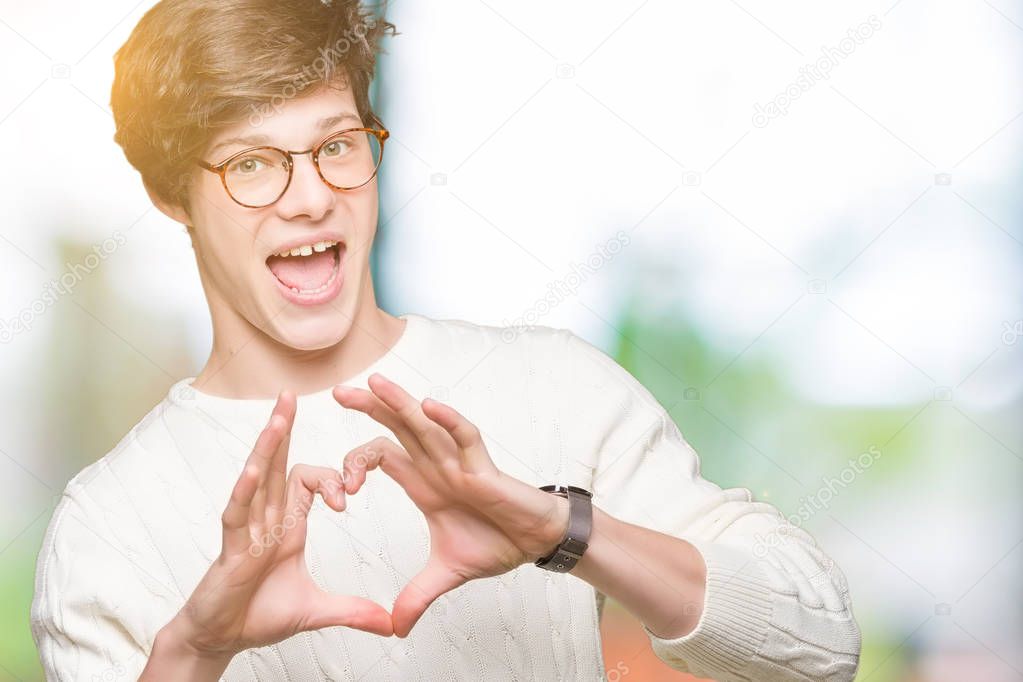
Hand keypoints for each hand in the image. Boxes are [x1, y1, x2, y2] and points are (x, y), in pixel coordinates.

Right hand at [166, 391, 392, 657]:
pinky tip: (254, 470)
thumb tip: (390, 624)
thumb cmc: (259, 615)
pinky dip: (246, 492)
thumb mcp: (316, 611)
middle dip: (283, 428)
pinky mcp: (230, 548)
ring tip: (277, 416)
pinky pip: (237, 513)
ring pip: (256, 479)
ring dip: (268, 447)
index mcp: (286, 524)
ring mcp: (245, 530)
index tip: (347, 498)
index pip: (308, 481)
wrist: (222, 640)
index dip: (332, 481)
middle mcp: (265, 518)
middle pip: (276, 463)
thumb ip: (353, 611)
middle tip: (291, 393)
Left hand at [333, 374, 569, 636]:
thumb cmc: (495, 544)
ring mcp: (459, 462)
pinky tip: (429, 406)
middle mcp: (437, 464)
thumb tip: (395, 627)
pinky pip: (465, 436)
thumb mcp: (445, 573)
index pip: (381, 456)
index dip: (356, 463)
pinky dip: (448, 420)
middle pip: (397, 428)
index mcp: (422, 482)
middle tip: (337, 392)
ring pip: (425, 424)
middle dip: (369, 408)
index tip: (341, 489)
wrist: (534, 544)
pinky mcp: (483, 467)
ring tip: (374, 383)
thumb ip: (417, 595)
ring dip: (400, 403)